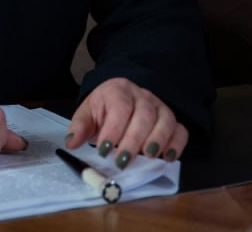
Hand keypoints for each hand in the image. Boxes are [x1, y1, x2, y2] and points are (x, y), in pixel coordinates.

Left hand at [65, 77, 187, 167]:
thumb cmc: (103, 109)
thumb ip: (79, 128)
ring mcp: (159, 106)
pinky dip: (177, 144)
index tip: (104, 150)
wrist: (119, 98)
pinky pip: (181, 130)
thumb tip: (71, 143)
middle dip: (133, 140)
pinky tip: (167, 158)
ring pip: (165, 120)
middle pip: (144, 114)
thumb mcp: (87, 114)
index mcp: (117, 89)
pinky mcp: (172, 120)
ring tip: (148, 157)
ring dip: (158, 140)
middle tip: (122, 161)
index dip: (113, 129)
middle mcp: (142, 95)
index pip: (119, 106)